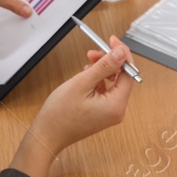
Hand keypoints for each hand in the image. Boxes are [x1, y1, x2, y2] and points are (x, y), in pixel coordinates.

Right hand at [10, 36, 135, 176]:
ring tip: (86, 65)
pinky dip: (98, 80)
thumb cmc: (60, 114)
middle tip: (93, 52)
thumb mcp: (82, 83)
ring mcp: (110, 113)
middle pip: (122, 77)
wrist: (47, 135)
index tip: (112, 41)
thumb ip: (104, 66)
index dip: (121, 55)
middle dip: (109, 62)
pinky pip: (106, 91)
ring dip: (102, 70)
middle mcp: (117, 111)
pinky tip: (86, 77)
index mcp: (116, 105)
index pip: (129, 73)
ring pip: (113, 83)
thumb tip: (121, 53)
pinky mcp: (102, 113)